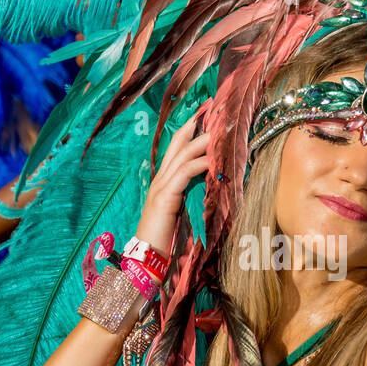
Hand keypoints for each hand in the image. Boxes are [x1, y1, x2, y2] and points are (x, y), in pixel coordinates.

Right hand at [134, 110, 210, 258]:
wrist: (147, 256)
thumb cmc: (166, 237)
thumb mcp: (182, 210)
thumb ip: (193, 194)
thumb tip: (213, 184)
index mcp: (164, 180)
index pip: (177, 146)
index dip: (191, 129)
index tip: (208, 116)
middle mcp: (161, 178)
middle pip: (177, 141)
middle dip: (196, 124)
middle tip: (214, 109)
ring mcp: (161, 186)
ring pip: (182, 153)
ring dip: (202, 139)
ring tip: (219, 129)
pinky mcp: (165, 197)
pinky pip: (184, 173)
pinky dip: (199, 163)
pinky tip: (212, 159)